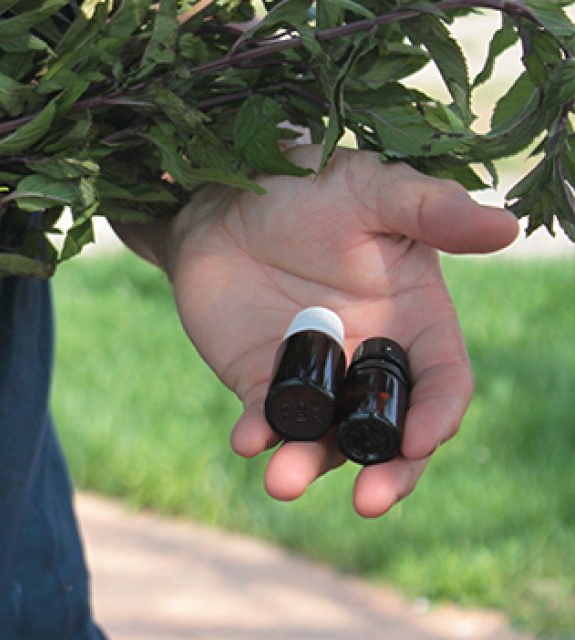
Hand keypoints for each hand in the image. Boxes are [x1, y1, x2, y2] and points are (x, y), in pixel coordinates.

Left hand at [160, 146, 517, 515]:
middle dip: (386, 471)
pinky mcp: (259, 380)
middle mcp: (369, 361)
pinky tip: (245, 441)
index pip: (441, 383)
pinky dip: (257, 433)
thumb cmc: (308, 187)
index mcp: (415, 322)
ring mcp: (315, 378)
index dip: (436, 414)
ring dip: (308, 464)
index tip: (421, 439)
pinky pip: (266, 417)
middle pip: (389, 433)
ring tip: (283, 482)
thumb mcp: (373, 190)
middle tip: (370, 501)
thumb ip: (432, 212)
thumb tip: (505, 228)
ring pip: (324, 438)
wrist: (223, 198)